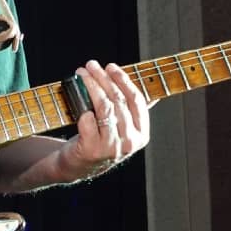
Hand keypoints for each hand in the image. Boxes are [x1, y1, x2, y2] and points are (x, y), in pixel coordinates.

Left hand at [56, 60, 151, 181]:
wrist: (78, 165)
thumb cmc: (100, 140)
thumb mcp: (122, 129)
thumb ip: (135, 113)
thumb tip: (154, 94)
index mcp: (141, 134)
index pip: (136, 100)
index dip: (123, 80)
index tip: (111, 66)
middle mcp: (129, 142)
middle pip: (118, 101)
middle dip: (103, 78)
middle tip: (91, 65)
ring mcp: (111, 147)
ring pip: (103, 107)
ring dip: (91, 86)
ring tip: (82, 74)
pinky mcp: (92, 150)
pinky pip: (88, 121)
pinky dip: (82, 107)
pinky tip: (75, 97)